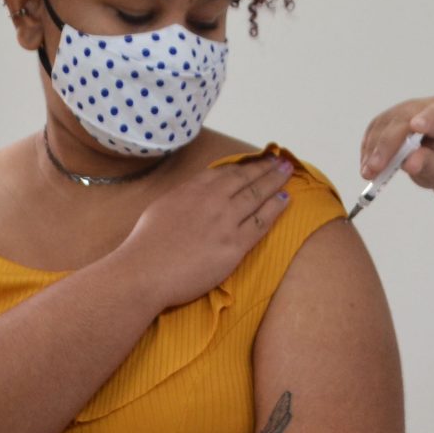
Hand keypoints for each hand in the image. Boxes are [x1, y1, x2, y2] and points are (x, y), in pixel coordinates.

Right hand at [117, 156, 292, 309]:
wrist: (145, 271)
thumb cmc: (146, 245)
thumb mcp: (162, 207)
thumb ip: (184, 197)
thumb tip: (196, 194)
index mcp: (192, 189)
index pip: (225, 172)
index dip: (244, 166)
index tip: (255, 161)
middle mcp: (212, 200)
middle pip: (245, 178)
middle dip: (265, 167)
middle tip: (281, 161)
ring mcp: (225, 221)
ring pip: (257, 196)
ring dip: (275, 181)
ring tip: (288, 172)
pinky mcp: (234, 245)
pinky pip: (261, 223)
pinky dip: (276, 208)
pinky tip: (285, 199)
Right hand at [360, 96, 433, 191]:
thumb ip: (430, 165)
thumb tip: (409, 163)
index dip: (428, 118)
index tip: (416, 126)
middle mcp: (425, 108)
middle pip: (403, 121)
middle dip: (387, 145)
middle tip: (375, 168)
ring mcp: (405, 110)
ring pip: (384, 124)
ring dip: (373, 149)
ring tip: (368, 173)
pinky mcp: (389, 118)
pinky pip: (374, 129)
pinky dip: (368, 148)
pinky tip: (367, 165)